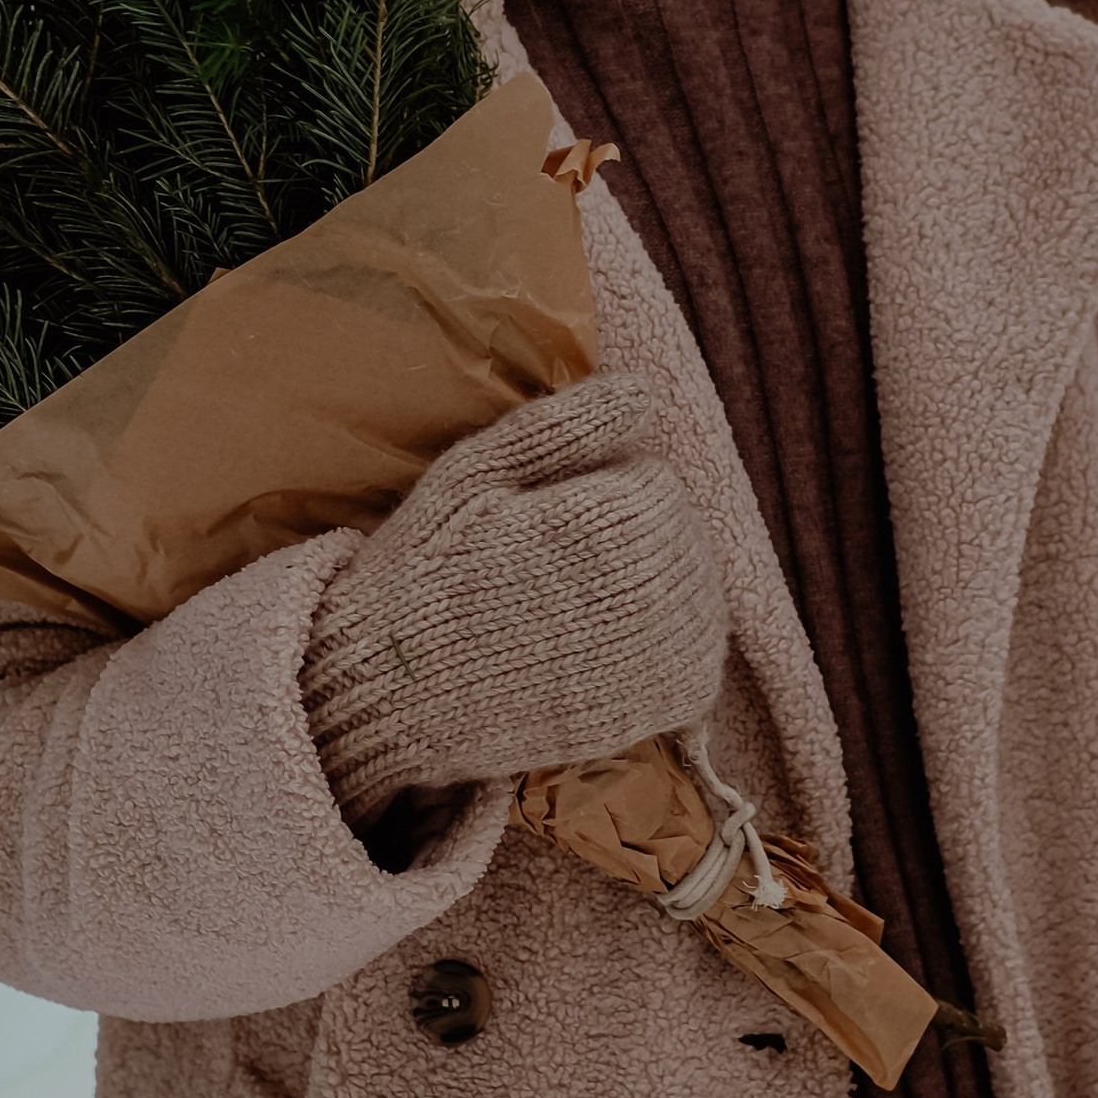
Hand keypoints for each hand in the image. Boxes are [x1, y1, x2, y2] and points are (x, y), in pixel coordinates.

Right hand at [299, 375, 726, 816]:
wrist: (396, 689)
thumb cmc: (427, 570)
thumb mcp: (476, 473)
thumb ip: (566, 427)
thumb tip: (644, 391)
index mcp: (609, 521)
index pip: (657, 480)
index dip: (602, 490)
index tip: (547, 518)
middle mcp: (650, 588)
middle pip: (684, 536)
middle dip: (632, 538)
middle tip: (556, 566)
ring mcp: (660, 655)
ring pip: (698, 594)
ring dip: (653, 592)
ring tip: (579, 606)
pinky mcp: (659, 707)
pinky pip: (701, 660)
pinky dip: (669, 649)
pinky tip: (607, 648)